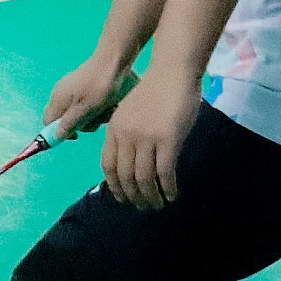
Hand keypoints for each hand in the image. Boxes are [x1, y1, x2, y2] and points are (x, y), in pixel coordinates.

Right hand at [40, 53, 131, 141]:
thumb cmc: (99, 87)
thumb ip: (69, 123)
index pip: (48, 123)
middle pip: (65, 119)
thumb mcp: (85, 109)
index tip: (76, 135)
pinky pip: (85, 103)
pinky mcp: (83, 86)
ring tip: (105, 110)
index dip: (58, 132)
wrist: (113, 62)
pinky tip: (107, 103)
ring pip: (78, 112)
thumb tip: (56, 136)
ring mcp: (72, 89)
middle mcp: (61, 94)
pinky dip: (95, 107)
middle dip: (81, 123)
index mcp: (57, 99)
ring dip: (92, 116)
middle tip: (97, 119)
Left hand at [100, 69, 203, 210]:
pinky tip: (172, 195)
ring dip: (151, 196)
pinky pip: (165, 173)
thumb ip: (128, 135)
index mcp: (114, 129)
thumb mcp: (131, 113)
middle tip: (144, 207)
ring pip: (144, 178)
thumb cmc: (155, 92)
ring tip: (159, 205)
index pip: (108, 165)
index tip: (122, 198)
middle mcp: (126, 136)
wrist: (172, 73)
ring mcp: (147, 138)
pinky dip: (168, 188)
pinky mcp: (168, 140)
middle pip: (125, 176)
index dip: (115, 186)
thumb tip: (131, 162)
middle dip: (133, 196)